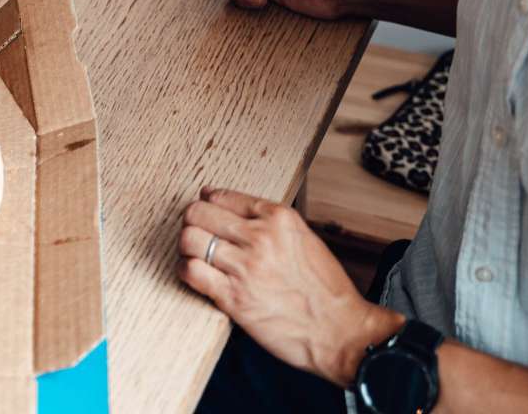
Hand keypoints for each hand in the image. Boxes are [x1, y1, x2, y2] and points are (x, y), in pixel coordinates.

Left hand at [177, 187, 402, 386]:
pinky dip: (185, 269)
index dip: (208, 201)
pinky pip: (191, 271)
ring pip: (190, 239)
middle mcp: (260, 238)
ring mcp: (245, 268)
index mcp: (279, 219)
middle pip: (199, 213)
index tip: (205, 206)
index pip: (225, 196)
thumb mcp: (305, 240)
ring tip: (193, 252)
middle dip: (193, 220)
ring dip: (186, 245)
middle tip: (195, 229)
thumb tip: (237, 212)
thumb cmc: (327, 291)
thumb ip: (272, 224)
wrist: (342, 331)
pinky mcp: (234, 298)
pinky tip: (193, 272)